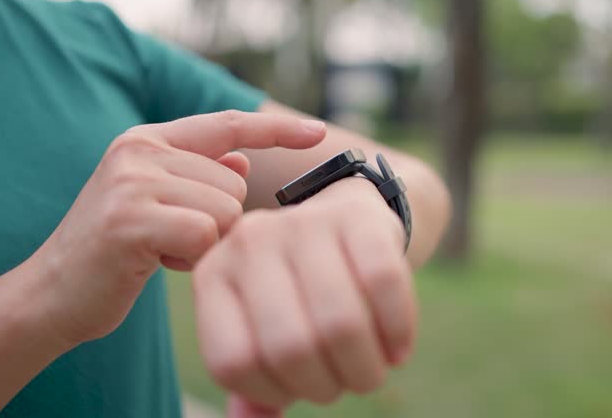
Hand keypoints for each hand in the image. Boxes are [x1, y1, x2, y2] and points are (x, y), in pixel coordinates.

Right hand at [30, 111, 325, 344]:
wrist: (53, 293)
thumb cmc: (117, 251)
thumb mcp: (158, 203)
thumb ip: (199, 177)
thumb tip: (242, 162)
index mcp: (148, 139)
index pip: (227, 125)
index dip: (276, 130)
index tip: (318, 132)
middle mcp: (138, 149)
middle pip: (234, 184)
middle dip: (217, 223)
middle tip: (172, 238)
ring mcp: (132, 181)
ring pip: (224, 212)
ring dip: (203, 243)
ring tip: (161, 249)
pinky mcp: (130, 219)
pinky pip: (203, 237)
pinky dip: (189, 260)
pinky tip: (155, 263)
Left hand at [192, 178, 416, 416]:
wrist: (343, 220)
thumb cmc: (298, 291)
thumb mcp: (262, 324)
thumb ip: (253, 375)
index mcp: (214, 276)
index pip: (233, 363)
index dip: (274, 393)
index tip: (299, 389)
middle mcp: (251, 242)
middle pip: (291, 346)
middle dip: (327, 386)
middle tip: (345, 382)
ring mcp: (304, 223)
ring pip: (341, 322)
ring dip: (366, 368)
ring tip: (372, 369)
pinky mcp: (357, 217)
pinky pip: (384, 286)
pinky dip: (398, 332)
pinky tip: (397, 347)